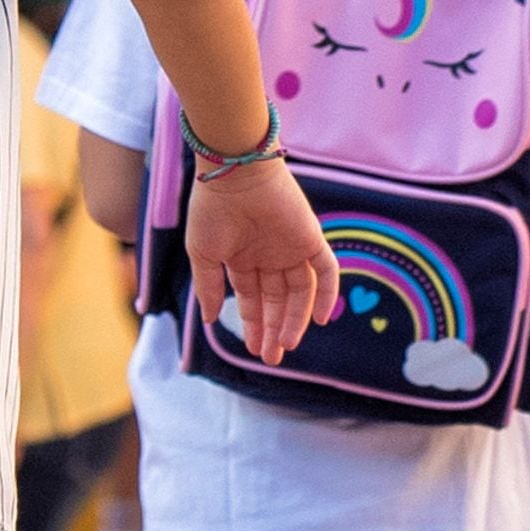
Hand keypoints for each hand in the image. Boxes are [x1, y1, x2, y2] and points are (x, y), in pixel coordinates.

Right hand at [185, 160, 337, 366]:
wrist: (235, 172)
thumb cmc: (211, 209)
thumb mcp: (202, 254)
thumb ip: (208, 288)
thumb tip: (211, 321)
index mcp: (243, 259)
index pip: (253, 300)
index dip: (254, 325)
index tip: (253, 350)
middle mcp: (269, 256)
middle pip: (278, 301)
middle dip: (274, 329)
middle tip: (271, 358)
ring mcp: (292, 247)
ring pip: (300, 292)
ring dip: (295, 320)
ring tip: (287, 345)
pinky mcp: (311, 237)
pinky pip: (326, 270)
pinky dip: (326, 294)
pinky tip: (320, 320)